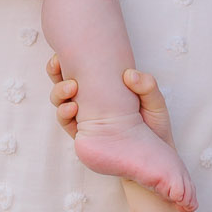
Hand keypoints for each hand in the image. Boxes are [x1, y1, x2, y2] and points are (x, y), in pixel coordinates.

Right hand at [46, 58, 175, 144]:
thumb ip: (148, 87)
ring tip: (72, 87)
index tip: (66, 50)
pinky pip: (65, 122)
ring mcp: (84, 118)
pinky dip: (64, 113)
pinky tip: (72, 109)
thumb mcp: (156, 104)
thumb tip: (129, 74)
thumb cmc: (155, 129)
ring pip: (60, 101)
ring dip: (59, 91)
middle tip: (58, 63)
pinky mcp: (82, 135)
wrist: (153, 160)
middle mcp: (90, 101)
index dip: (71, 59)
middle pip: (64, 82)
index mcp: (105, 88)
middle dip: (55, 71)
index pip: (83, 70)